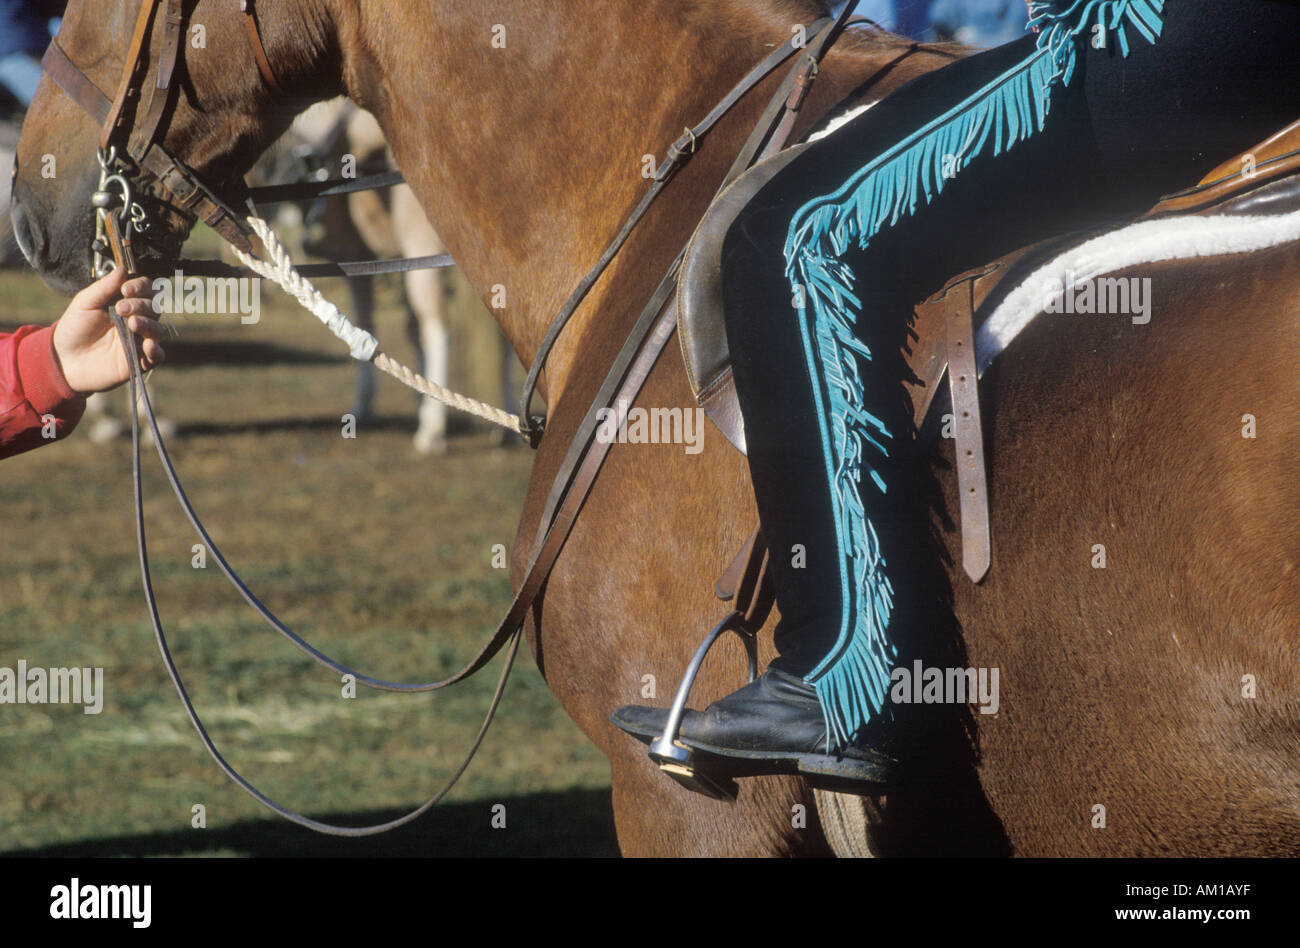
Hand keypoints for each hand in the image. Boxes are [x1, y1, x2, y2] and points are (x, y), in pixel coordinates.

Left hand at [51, 268, 166, 394]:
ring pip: (158, 330)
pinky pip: (157, 356)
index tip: (126, 289)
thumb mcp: (85, 303)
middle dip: (141, 305)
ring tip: (132, 323)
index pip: (147, 290)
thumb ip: (105, 287)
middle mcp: (136, 321)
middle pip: (155, 308)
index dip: (141, 287)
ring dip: (149, 324)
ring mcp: (139, 341)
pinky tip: (148, 345)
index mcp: (126, 304)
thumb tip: (123, 268)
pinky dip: (156, 350)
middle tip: (121, 309)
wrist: (64, 359)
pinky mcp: (139, 361)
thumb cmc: (74, 329)